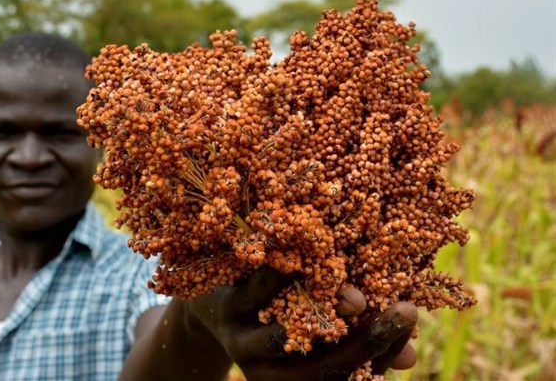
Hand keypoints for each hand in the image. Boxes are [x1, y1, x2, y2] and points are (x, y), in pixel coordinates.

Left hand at [183, 267, 417, 380]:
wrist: (210, 301)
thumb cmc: (276, 313)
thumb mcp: (316, 328)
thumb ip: (357, 336)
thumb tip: (409, 360)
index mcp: (293, 380)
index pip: (347, 376)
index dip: (384, 353)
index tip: (414, 322)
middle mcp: (268, 371)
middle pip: (323, 366)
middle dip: (368, 339)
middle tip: (404, 310)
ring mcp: (243, 340)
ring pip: (287, 335)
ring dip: (326, 313)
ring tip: (358, 298)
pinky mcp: (227, 306)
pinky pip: (257, 291)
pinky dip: (284, 273)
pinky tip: (310, 254)